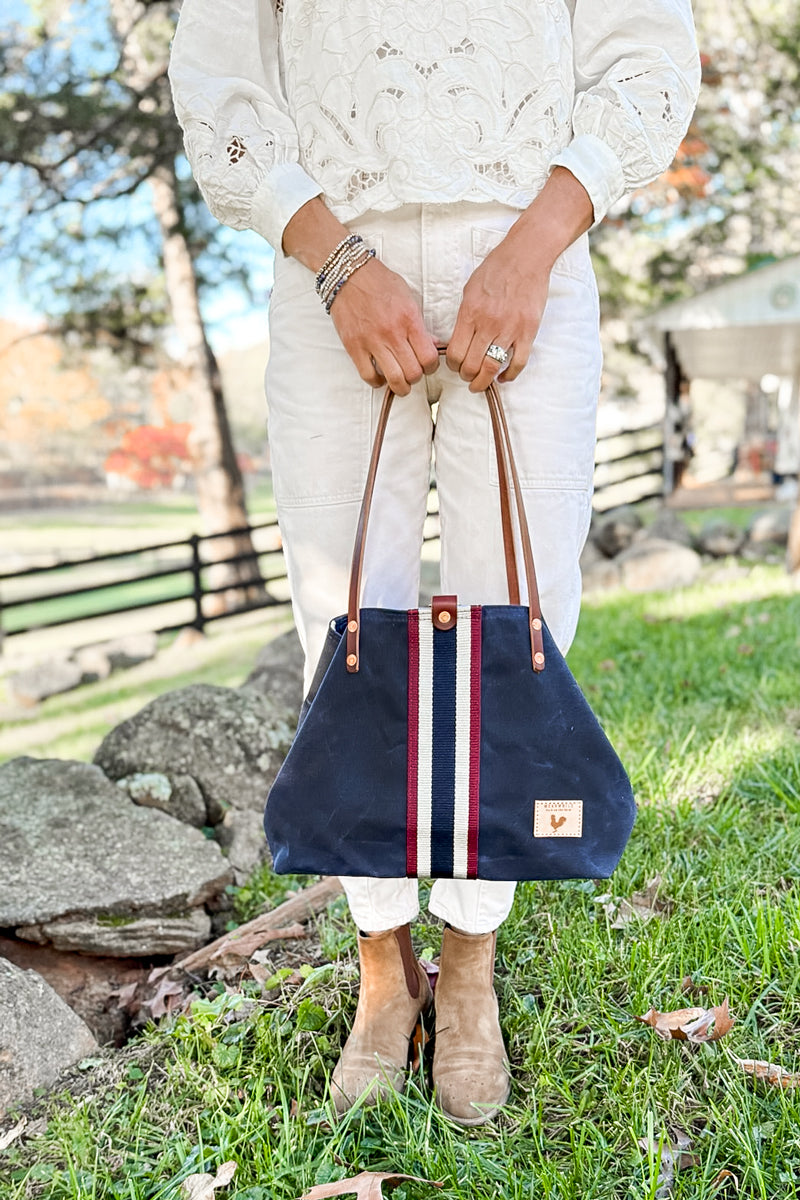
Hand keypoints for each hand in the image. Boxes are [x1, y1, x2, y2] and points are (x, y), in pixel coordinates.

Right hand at [329, 256, 438, 395]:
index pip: (428, 357)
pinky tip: (380, 377)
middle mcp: (392, 333)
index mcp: (409, 319)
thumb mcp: (408, 297)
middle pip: (413, 373)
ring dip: (400, 386)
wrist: (349, 273)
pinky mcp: (354, 346)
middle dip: (417, 378)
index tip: (427, 364)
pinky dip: (377, 382)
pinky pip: (368, 376)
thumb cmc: (380, 283)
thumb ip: (420, 324)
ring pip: (394, 379)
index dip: (432, 367)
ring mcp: (372, 341)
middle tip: (414, 373)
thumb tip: (432, 345)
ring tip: (400, 382)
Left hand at [445, 234, 550, 393]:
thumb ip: (464, 316)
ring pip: (492, 367)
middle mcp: (488, 324)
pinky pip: (518, 362)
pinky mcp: (528, 331)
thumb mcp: (470, 289)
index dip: (452, 365)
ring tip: (480, 383)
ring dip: (484, 381)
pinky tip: (504, 376)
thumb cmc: (496, 269)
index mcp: (470, 313)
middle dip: (466, 376)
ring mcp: (509, 329)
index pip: (455, 352)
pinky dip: (510, 375)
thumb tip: (457, 339)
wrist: (526, 256)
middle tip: (467, 376)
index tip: (455, 365)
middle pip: (471, 365)